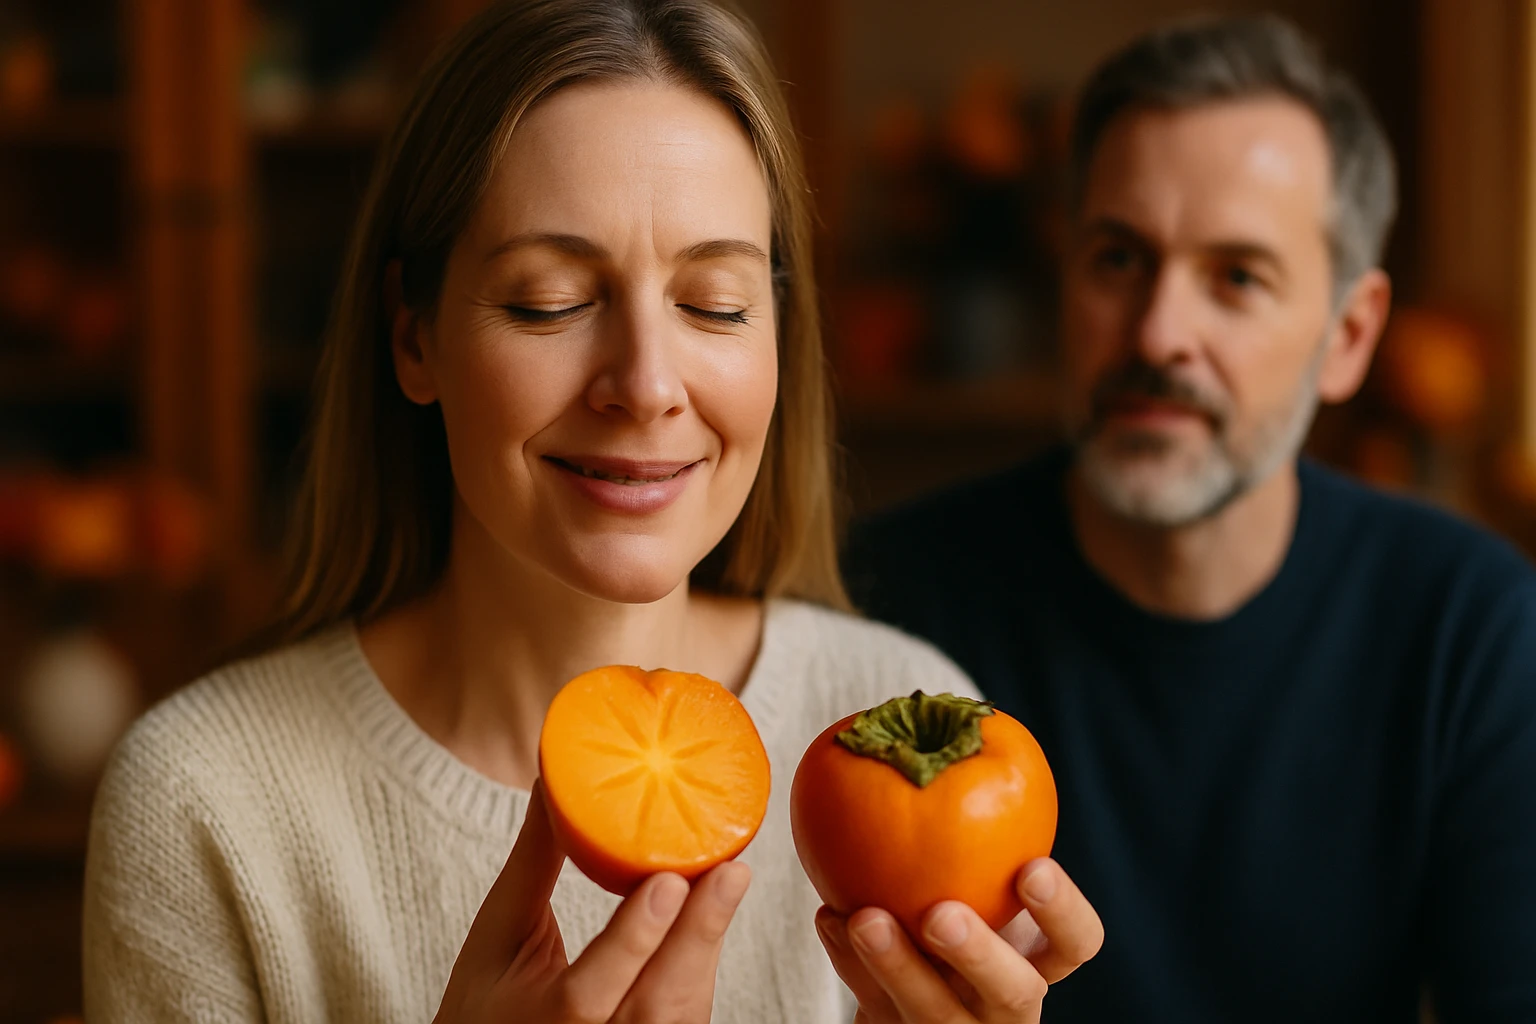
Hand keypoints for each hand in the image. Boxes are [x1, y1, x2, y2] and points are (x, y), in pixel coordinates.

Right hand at [434, 782, 751, 1022]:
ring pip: (683, 1009)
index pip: (588, 990)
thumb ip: (530, 867)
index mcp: (541, 1021)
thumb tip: (552, 785)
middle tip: (732, 871)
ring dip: (708, 941)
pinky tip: (716, 910)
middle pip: (656, 1003)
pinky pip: (690, 1009)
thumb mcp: (499, 936)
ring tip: (731, 877)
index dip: (633, 939)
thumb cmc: (489, 1000)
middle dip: (697, 934)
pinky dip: (703, 960)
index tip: (667, 882)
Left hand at [814, 858, 1102, 1022]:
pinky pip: (875, 1009)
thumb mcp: (978, 879)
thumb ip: (977, 834)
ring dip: (896, 964)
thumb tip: (951, 722)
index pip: (1078, 944)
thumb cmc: (954, 903)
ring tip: (861, 916)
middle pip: (1014, 994)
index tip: (1033, 866)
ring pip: (935, 1013)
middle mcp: (1006, 1002)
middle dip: (978, 954)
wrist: (910, 988)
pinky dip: (849, 963)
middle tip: (939, 913)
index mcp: (1039, 959)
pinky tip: (829, 917)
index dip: (1062, 913)